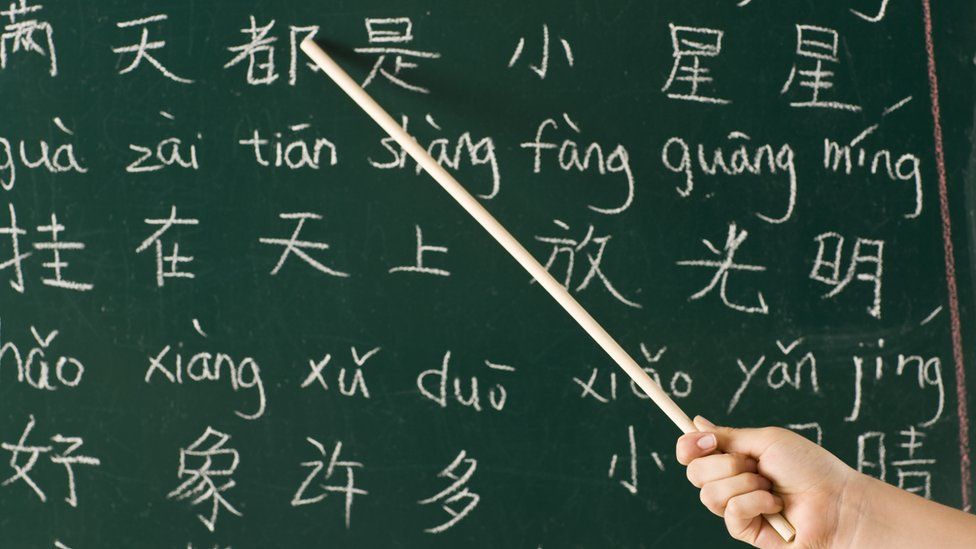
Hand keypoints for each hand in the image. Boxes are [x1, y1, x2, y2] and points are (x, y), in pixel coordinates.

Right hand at [676, 416, 862, 547]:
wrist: (837, 502)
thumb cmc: (810, 468)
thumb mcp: (768, 440)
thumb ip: (729, 435)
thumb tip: (696, 423)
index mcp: (735, 458)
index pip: (693, 454)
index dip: (689, 446)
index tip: (705, 440)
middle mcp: (732, 482)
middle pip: (694, 473)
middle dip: (723, 464)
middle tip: (753, 463)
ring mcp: (738, 507)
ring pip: (709, 494)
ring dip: (742, 484)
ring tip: (770, 485)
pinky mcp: (746, 530)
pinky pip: (730, 513)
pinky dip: (754, 503)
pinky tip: (775, 504)